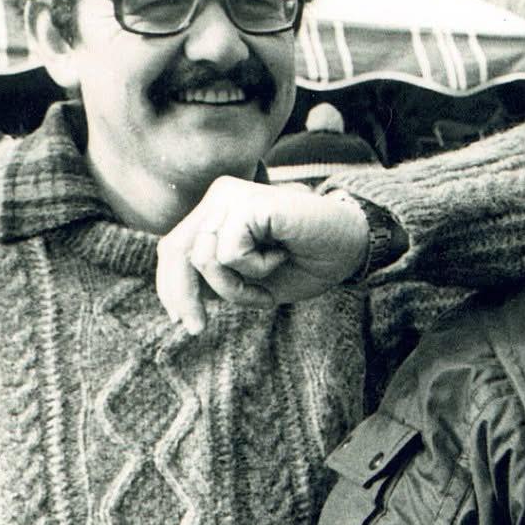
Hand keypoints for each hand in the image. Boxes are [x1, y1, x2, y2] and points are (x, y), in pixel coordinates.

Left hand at [154, 178, 370, 333]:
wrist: (352, 246)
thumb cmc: (308, 262)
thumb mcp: (253, 281)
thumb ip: (217, 279)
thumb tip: (179, 295)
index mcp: (218, 211)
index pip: (175, 248)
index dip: (171, 286)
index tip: (182, 321)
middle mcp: (220, 197)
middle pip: (176, 250)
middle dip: (184, 294)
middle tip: (196, 328)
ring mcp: (232, 196)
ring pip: (203, 257)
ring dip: (235, 282)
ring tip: (271, 268)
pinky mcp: (248, 202)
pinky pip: (230, 253)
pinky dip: (256, 267)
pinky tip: (281, 253)